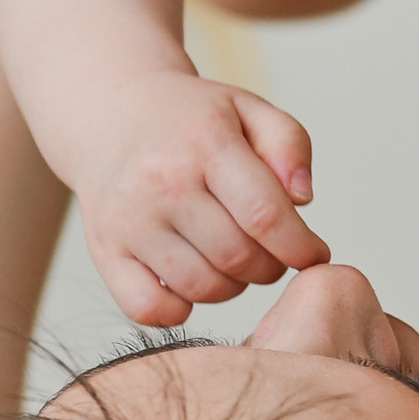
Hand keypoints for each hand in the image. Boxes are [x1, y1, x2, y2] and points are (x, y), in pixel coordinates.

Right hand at [70, 69, 328, 324]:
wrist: (110, 112)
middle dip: (269, 266)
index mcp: (205, 142)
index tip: (314, 254)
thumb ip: (290, 145)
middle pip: (237, 258)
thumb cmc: (190, 120)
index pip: (265, 215)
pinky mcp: (104, 250)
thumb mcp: (247, 109)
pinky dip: (178, 310)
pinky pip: (149, 309)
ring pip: (201, 288)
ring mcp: (128, 220)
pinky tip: (190, 281)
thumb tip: (302, 199)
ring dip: (232, 287)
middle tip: (270, 252)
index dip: (300, 247)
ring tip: (233, 259)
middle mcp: (161, 182)